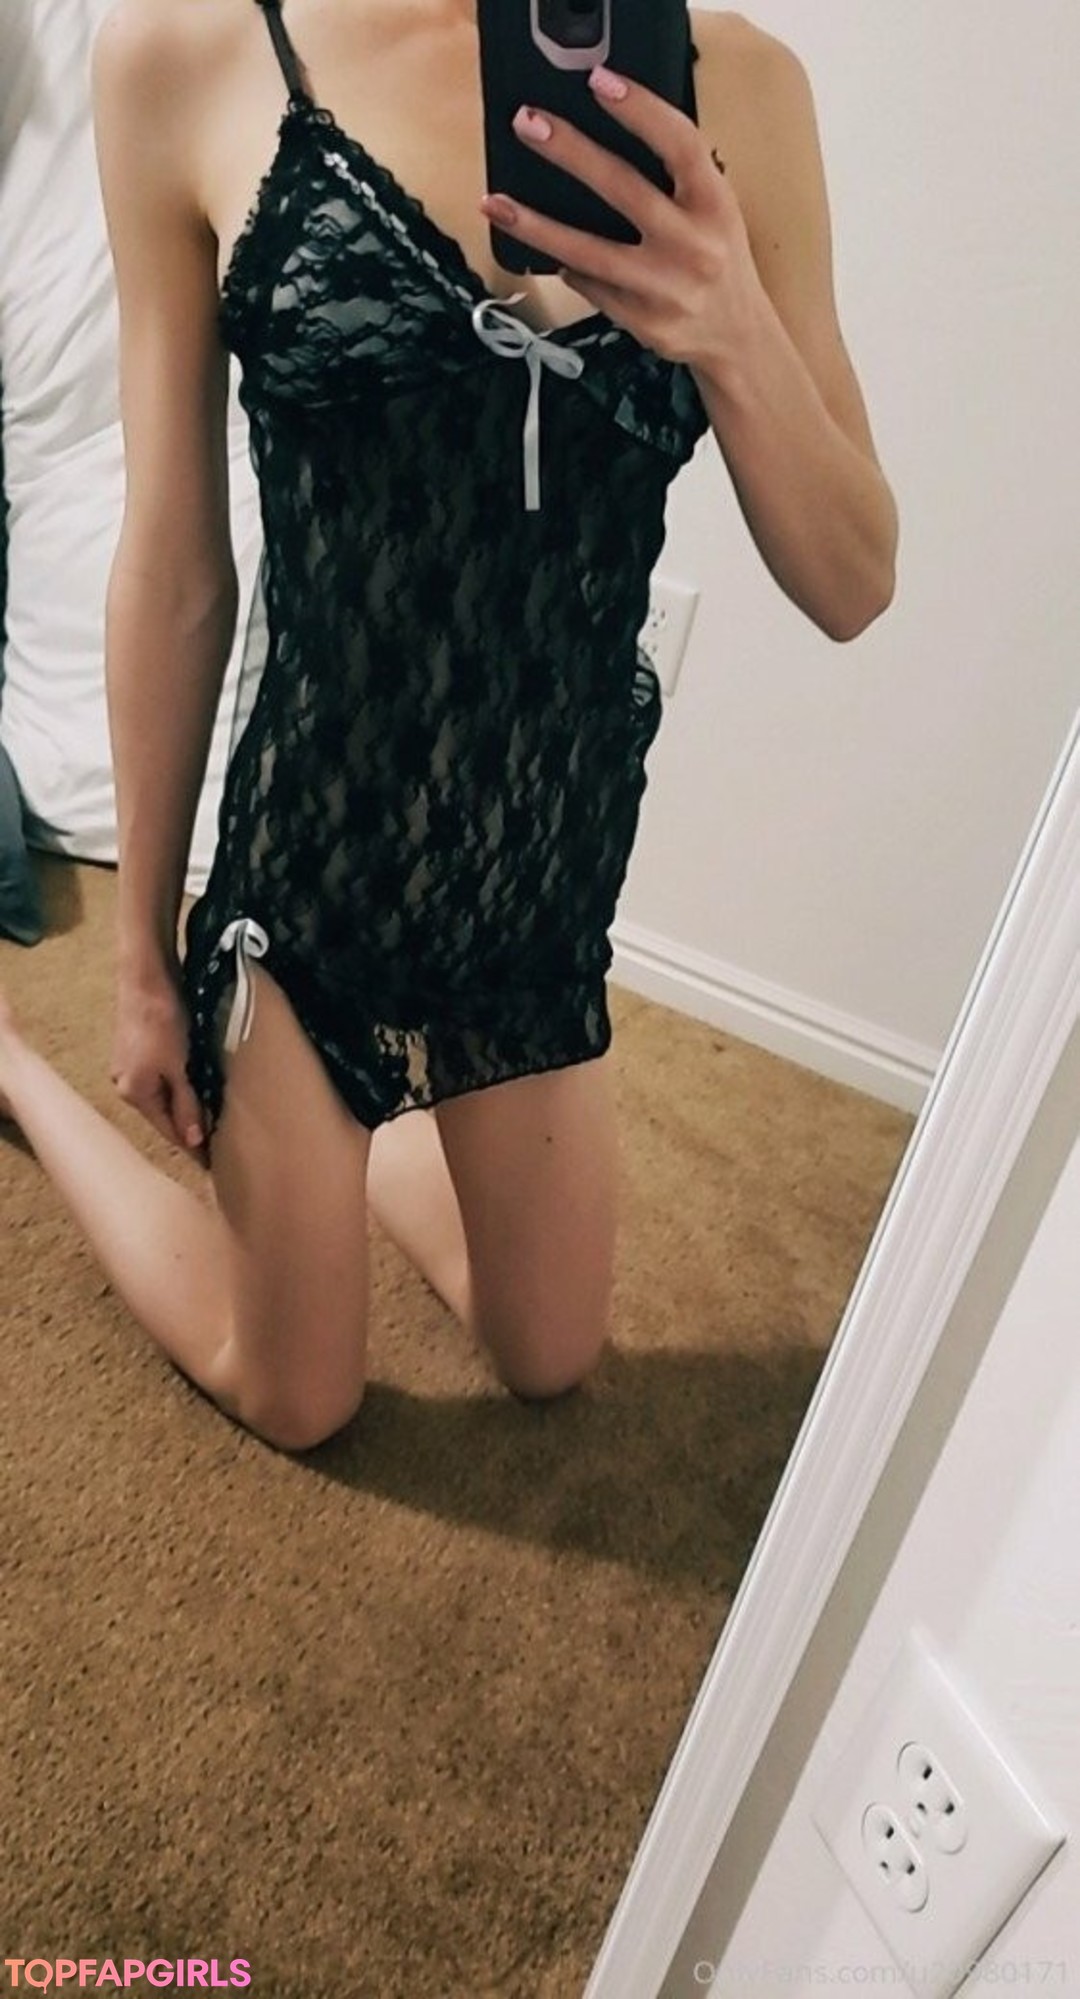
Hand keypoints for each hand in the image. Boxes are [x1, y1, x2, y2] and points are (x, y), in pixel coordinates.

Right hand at [111, 969, 208, 1165]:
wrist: (147, 977)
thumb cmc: (163, 1022)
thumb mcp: (179, 1067)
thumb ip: (186, 1103)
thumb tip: (193, 1139)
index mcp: (134, 1092)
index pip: (167, 1130)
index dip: (191, 1147)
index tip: (211, 1164)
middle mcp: (125, 1083)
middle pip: (162, 1114)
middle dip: (186, 1127)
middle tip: (216, 1145)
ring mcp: (129, 1065)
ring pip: (162, 1094)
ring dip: (183, 1105)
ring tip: (208, 1119)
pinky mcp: (137, 1048)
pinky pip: (160, 1078)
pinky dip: (177, 1085)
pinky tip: (192, 1087)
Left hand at [480, 65, 768, 373]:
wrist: (737, 335)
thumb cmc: (717, 258)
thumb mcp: (713, 209)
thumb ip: (677, 176)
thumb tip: (605, 135)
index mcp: (714, 205)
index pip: (679, 144)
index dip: (640, 109)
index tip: (600, 82)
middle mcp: (693, 245)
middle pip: (623, 188)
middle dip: (570, 152)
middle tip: (528, 123)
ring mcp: (666, 288)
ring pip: (588, 252)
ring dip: (536, 225)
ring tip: (496, 203)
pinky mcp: (643, 322)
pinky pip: (591, 286)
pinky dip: (568, 267)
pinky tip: (550, 253)